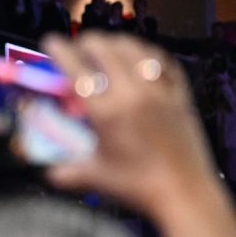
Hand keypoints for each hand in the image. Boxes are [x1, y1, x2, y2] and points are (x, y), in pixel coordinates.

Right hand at [42, 33, 219, 216]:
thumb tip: (50, 172)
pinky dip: (151, 54)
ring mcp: (159, 93)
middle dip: (87, 41)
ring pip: (136, 49)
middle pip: (106, 49)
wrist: (185, 195)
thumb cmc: (141, 187)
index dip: (60, 50)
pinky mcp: (180, 98)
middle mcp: (132, 95)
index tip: (51, 41)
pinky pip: (166, 63)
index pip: (76, 68)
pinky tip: (144, 57)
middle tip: (78, 45)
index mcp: (106, 112)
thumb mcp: (95, 177)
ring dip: (118, 42)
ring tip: (108, 45)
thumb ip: (67, 171)